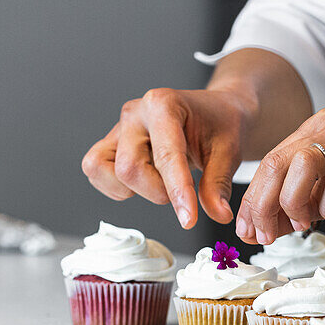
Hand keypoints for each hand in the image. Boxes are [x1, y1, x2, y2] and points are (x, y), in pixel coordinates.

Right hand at [82, 87, 253, 227]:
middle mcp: (135, 113)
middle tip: (184, 189)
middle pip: (129, 168)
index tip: (188, 219)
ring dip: (133, 188)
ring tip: (161, 181)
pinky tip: (146, 181)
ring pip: (102, 170)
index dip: (178, 191)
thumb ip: (218, 185)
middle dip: (158, 191)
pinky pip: (96, 171)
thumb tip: (219, 215)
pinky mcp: (110, 144)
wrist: (215, 112)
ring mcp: (119, 128)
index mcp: (164, 104)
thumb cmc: (220, 126)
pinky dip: (117, 187)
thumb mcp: (229, 153)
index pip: (166, 156)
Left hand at [235, 108, 324, 243]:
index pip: (271, 162)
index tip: (249, 232)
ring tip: (305, 225)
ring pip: (304, 165)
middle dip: (265, 205)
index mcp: (318, 129)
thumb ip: (297, 206)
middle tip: (268, 235)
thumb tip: (259, 228)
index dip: (254, 200)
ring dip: (294, 203)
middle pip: (279, 162)